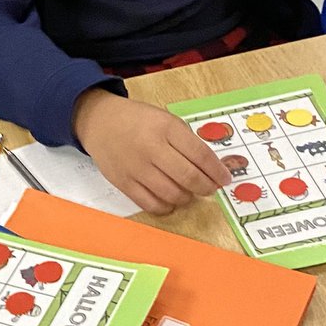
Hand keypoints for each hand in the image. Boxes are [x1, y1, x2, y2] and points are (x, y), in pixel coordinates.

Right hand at [73, 88, 231, 215]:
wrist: (100, 121)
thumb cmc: (138, 121)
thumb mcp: (166, 120)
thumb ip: (187, 142)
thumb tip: (212, 169)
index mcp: (166, 127)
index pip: (201, 155)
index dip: (218, 171)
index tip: (225, 178)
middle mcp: (151, 148)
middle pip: (189, 178)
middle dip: (207, 187)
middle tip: (210, 187)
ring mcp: (136, 167)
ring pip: (173, 194)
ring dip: (188, 197)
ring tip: (189, 191)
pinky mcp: (123, 183)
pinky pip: (152, 204)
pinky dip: (167, 206)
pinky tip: (171, 198)